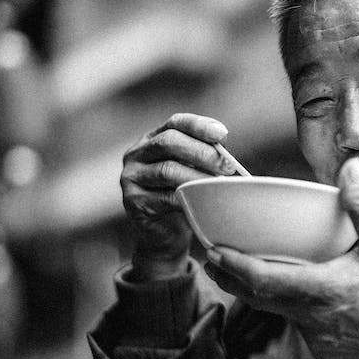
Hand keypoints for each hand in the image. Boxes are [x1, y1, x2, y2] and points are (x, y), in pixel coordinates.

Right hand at [121, 113, 241, 279]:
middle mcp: (137, 154)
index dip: (199, 125)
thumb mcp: (192, 172)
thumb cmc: (183, 197)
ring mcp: (131, 177)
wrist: (164, 235)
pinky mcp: (133, 201)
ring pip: (167, 170)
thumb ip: (203, 159)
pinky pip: (164, 197)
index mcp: (153, 139)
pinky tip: (202, 201)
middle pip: (169, 142)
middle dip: (202, 152)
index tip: (222, 133)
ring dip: (197, 176)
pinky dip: (187, 199)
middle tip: (227, 166)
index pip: (175, 123)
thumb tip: (227, 157)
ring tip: (219, 184)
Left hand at [204, 158, 358, 358]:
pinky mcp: (325, 352)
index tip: (213, 251)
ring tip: (249, 273)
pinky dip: (295, 311)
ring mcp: (316, 339)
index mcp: (319, 290)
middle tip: (214, 259)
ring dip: (263, 294)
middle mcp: (310, 318)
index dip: (233, 265)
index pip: (261, 279)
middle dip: (232, 278)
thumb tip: (349, 166)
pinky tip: (304, 297)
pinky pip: (301, 328)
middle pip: (257, 298)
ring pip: (279, 314)